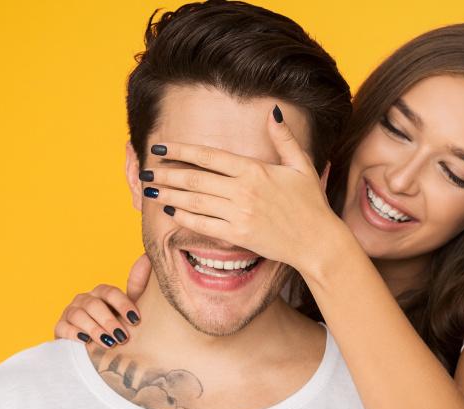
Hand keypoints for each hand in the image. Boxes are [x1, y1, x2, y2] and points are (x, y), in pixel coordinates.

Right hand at [53, 254, 151, 347]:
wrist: (95, 347)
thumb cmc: (115, 325)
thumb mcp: (128, 310)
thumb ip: (137, 286)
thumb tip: (147, 257)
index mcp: (101, 293)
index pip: (110, 293)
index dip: (123, 305)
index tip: (135, 320)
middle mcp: (85, 299)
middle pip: (94, 305)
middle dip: (109, 321)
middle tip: (122, 337)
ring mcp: (70, 312)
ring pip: (79, 315)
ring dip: (95, 329)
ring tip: (109, 343)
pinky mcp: (60, 327)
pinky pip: (64, 327)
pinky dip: (75, 334)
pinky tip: (86, 342)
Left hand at [142, 106, 349, 282]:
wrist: (318, 242)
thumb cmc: (311, 203)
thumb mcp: (301, 165)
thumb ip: (283, 139)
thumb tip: (273, 111)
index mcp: (254, 170)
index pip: (208, 157)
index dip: (181, 152)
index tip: (161, 148)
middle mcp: (243, 191)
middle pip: (194, 179)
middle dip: (165, 174)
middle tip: (145, 170)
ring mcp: (239, 215)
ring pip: (194, 202)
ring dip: (168, 194)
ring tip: (149, 190)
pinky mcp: (238, 236)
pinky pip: (204, 224)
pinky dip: (184, 217)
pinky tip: (171, 211)